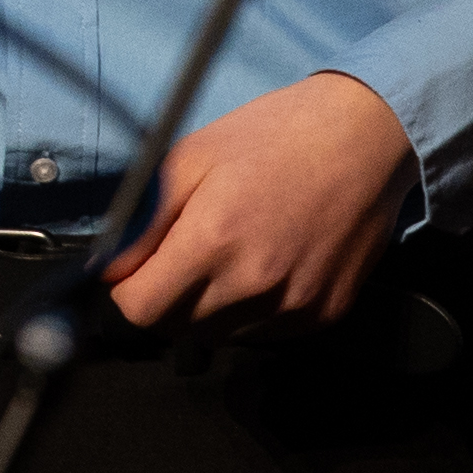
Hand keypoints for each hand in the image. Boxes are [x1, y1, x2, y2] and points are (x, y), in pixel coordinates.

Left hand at [98, 71, 411, 332]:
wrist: (363, 139)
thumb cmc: (271, 137)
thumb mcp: (190, 158)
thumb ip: (143, 219)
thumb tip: (109, 266)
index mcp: (213, 241)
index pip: (141, 310)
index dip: (126, 291)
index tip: (133, 269)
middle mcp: (254, 284)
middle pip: (177, 327)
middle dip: (165, 298)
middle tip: (181, 254)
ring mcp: (294, 305)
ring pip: (221, 335)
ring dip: (208, 308)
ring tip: (227, 254)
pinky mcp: (324, 315)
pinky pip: (265, 333)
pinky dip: (251, 311)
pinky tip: (264, 264)